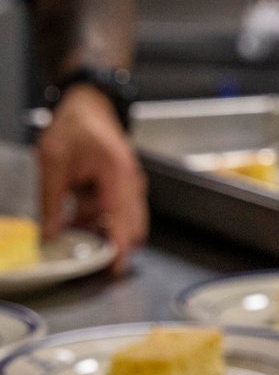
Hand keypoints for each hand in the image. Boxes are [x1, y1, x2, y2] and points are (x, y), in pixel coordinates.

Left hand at [38, 84, 147, 275]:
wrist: (88, 105)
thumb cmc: (75, 126)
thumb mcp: (53, 161)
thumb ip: (52, 201)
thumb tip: (51, 235)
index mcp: (118, 173)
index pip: (122, 219)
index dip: (119, 246)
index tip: (115, 268)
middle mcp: (131, 181)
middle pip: (132, 226)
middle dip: (110, 242)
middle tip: (84, 251)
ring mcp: (130, 184)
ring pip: (123, 221)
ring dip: (101, 229)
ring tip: (73, 222)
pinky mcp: (124, 187)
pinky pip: (116, 212)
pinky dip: (100, 219)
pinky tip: (78, 213)